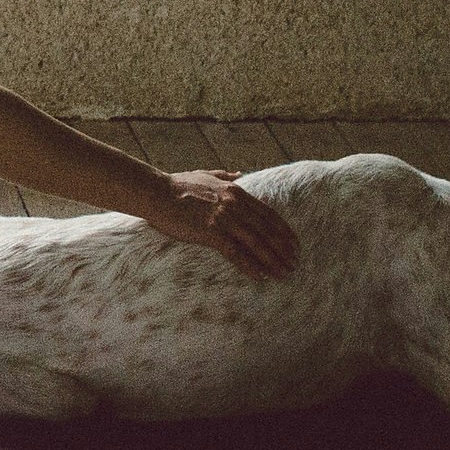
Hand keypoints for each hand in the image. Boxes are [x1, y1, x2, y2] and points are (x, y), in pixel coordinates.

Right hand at [145, 168, 298, 279]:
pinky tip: (260, 276)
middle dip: (284, 249)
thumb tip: (240, 173)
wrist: (155, 192)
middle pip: (267, 231)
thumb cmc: (177, 184)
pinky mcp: (211, 232)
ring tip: (284, 273)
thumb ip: (225, 175)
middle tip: (295, 263)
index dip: (284, 231)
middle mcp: (234, 205)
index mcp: (235, 192)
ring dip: (273, 260)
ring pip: (257, 243)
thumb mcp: (206, 173)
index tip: (295, 244)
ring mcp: (224, 219)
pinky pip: (236, 253)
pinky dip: (250, 266)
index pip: (269, 214)